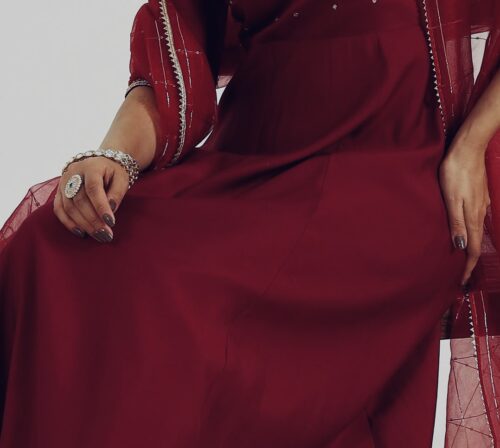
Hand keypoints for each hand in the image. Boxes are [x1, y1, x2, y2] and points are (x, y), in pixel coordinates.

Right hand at [53, 156, 129, 242]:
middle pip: (80, 200)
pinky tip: (81, 233)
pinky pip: (59, 209)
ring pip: (69, 206)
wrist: (100, 163)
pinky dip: (69, 223)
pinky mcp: (59, 191)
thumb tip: (111, 209)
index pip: (93, 188)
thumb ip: (117, 193)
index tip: (111, 222)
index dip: (101, 206)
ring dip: (83, 224)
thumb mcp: (121, 179)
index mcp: (91, 167)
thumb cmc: (113, 172)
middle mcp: (73, 173)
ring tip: (98, 236)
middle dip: (93, 220)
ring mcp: (63, 182)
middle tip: (106, 234)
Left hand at [439, 138, 490, 285]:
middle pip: (476, 243)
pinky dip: (470, 233)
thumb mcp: (451, 198)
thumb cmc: (455, 172)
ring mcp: (480, 205)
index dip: (467, 267)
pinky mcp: (478, 197)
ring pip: (476, 232)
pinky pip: (475, 221)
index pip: (471, 249)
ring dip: (469, 247)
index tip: (462, 281)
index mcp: (472, 217)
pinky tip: (463, 232)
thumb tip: (460, 247)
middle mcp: (479, 214)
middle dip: (469, 261)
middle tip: (460, 275)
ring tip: (461, 258)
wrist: (468, 148)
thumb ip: (456, 223)